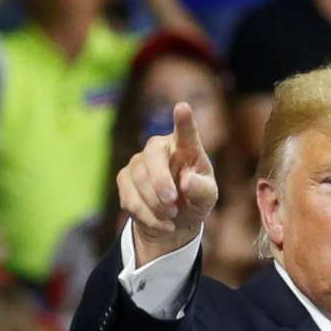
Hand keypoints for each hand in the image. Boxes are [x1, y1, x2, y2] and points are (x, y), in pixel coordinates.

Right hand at [116, 100, 218, 262]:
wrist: (172, 220)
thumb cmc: (194, 200)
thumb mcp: (207, 199)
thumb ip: (201, 189)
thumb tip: (186, 181)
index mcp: (186, 147)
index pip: (185, 132)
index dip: (183, 121)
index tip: (182, 107)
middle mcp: (160, 147)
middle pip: (153, 155)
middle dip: (160, 182)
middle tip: (171, 204)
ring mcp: (139, 160)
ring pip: (139, 179)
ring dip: (155, 204)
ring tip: (171, 217)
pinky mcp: (124, 178)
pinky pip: (129, 196)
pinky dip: (146, 215)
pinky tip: (162, 223)